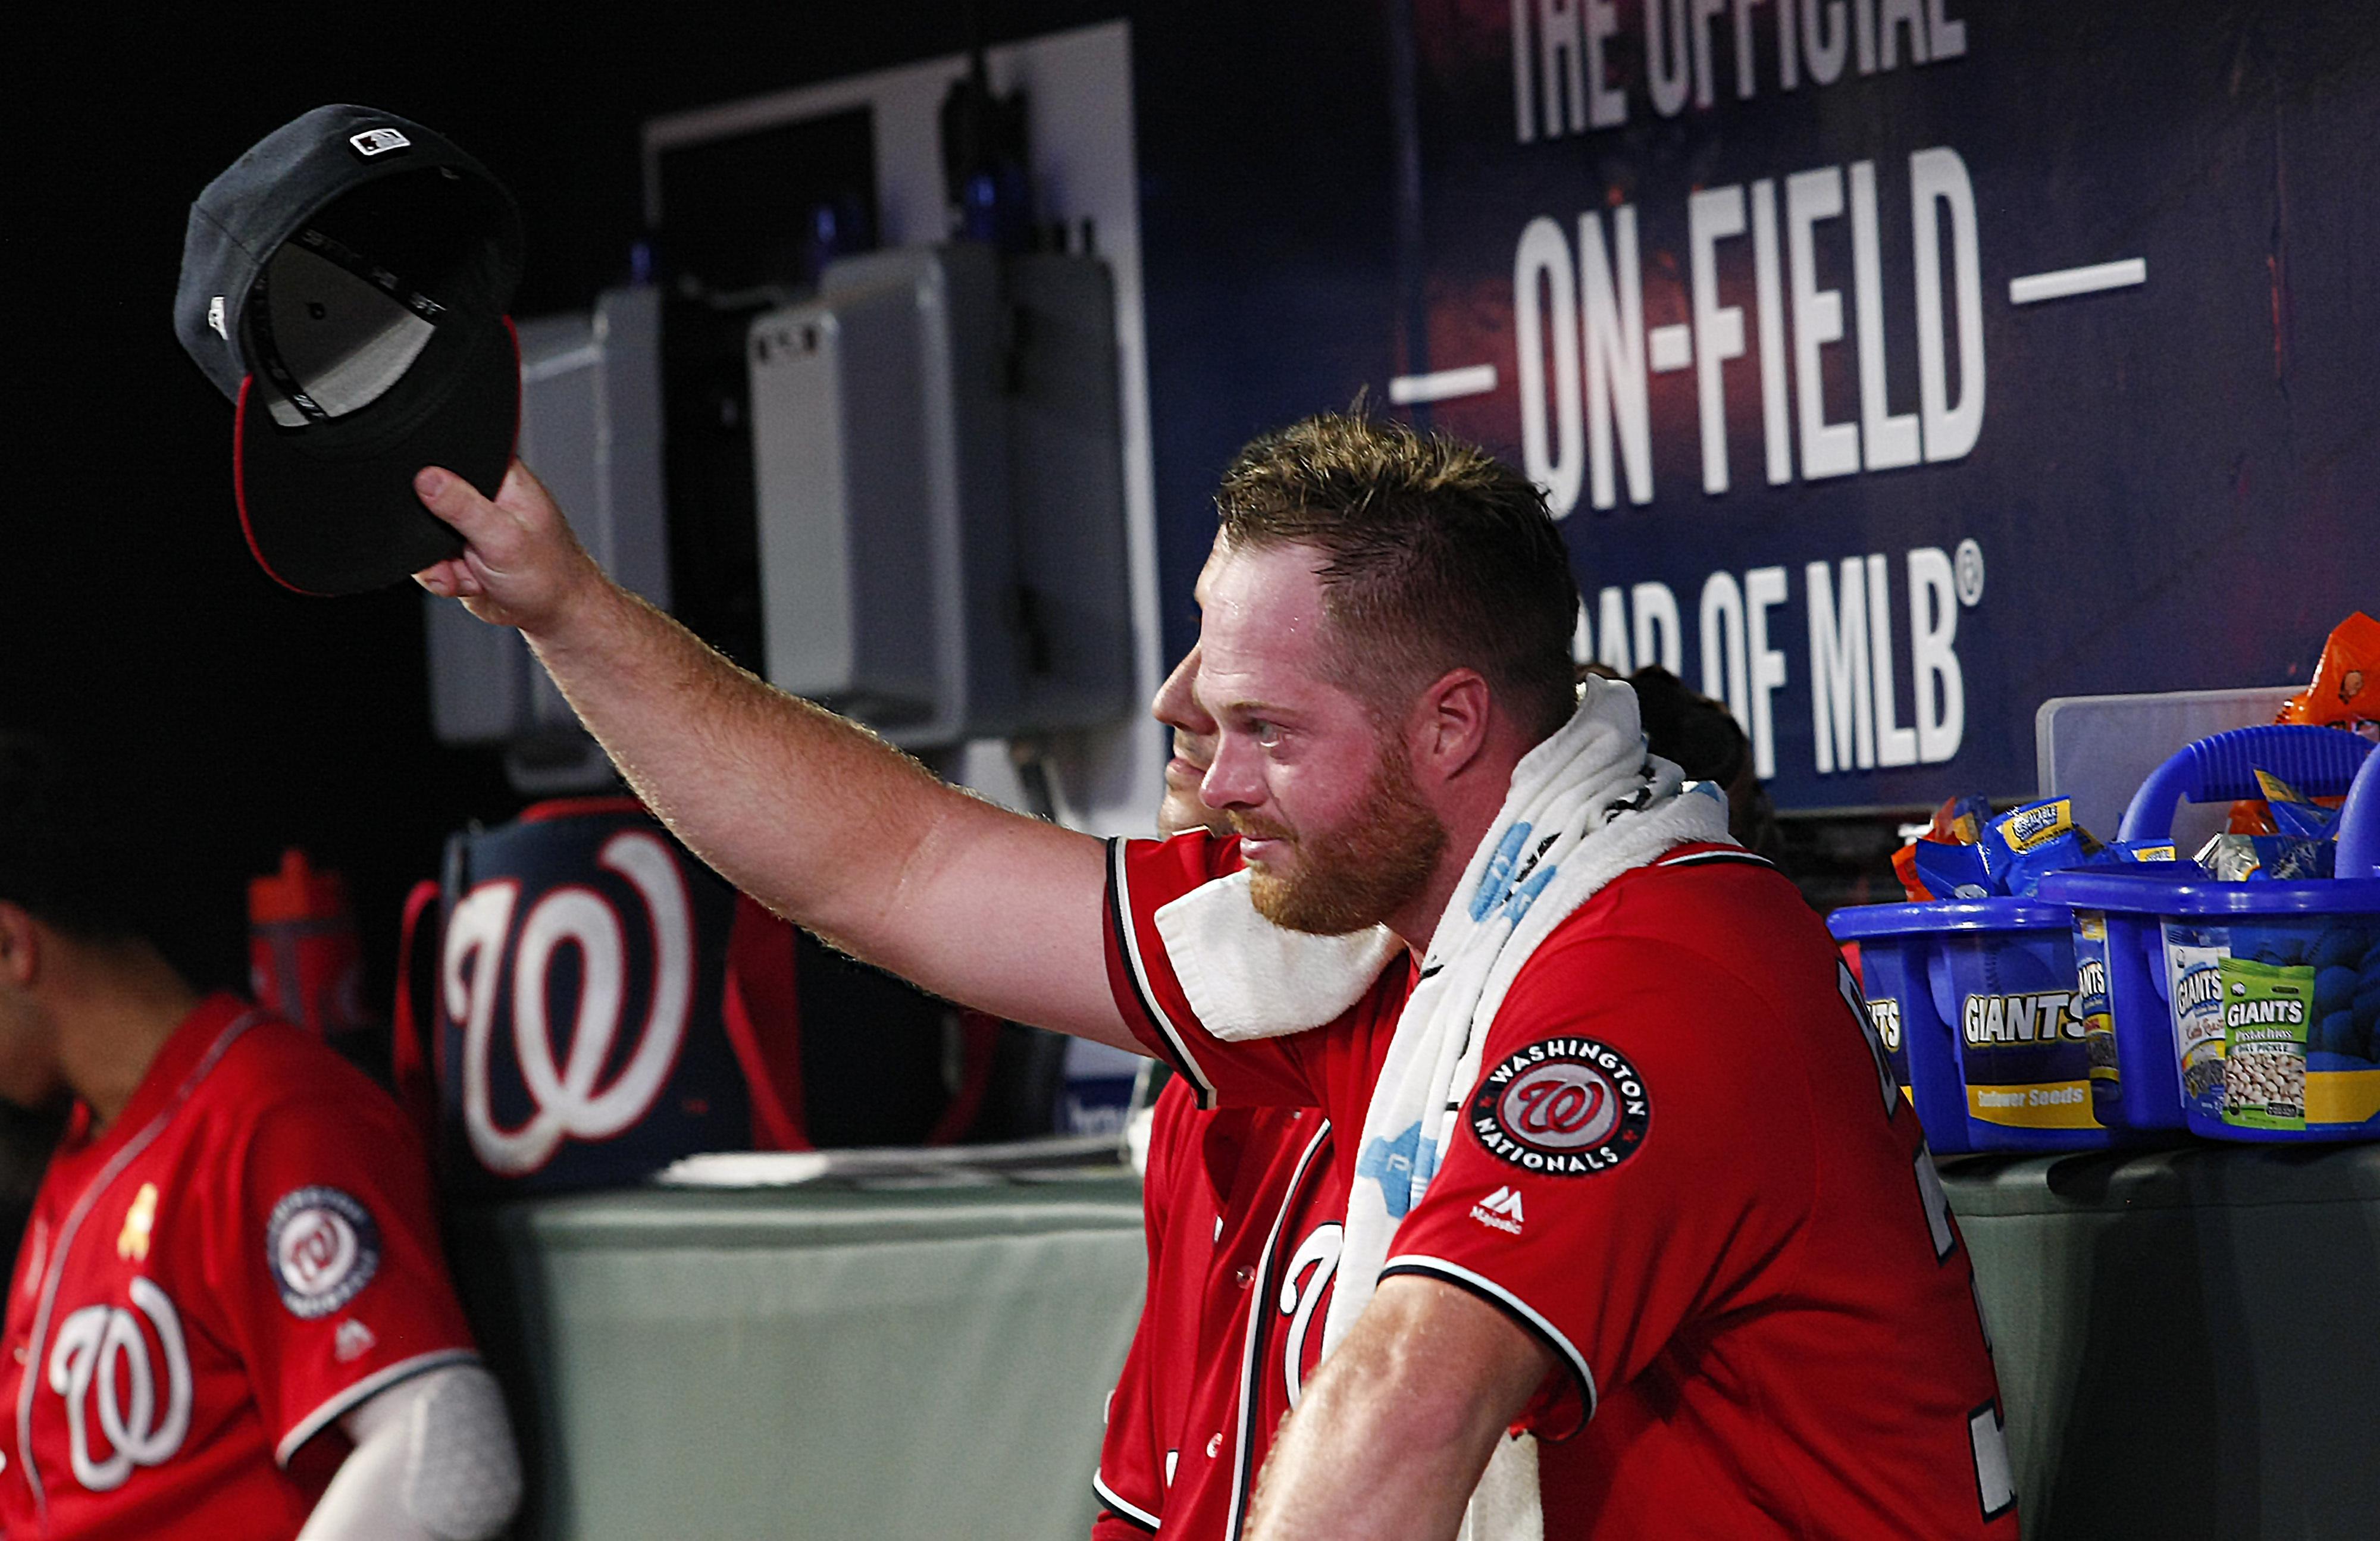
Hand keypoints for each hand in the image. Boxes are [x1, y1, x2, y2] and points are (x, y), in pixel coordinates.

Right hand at [411, 458, 599, 634]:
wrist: (550, 615)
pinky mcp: (457, 551)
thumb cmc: (549, 574)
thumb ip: (463, 507)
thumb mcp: (503, 538)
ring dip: (440, 563)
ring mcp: (468, 525)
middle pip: (429, 499)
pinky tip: (468, 581)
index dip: (436, 480)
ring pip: (424, 534)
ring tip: (471, 572)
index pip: (453, 458)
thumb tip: (427, 478)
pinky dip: (442, 577)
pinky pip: (428, 560)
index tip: (443, 513)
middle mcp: (483, 496)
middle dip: (435, 535)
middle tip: (462, 553)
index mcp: (501, 476)